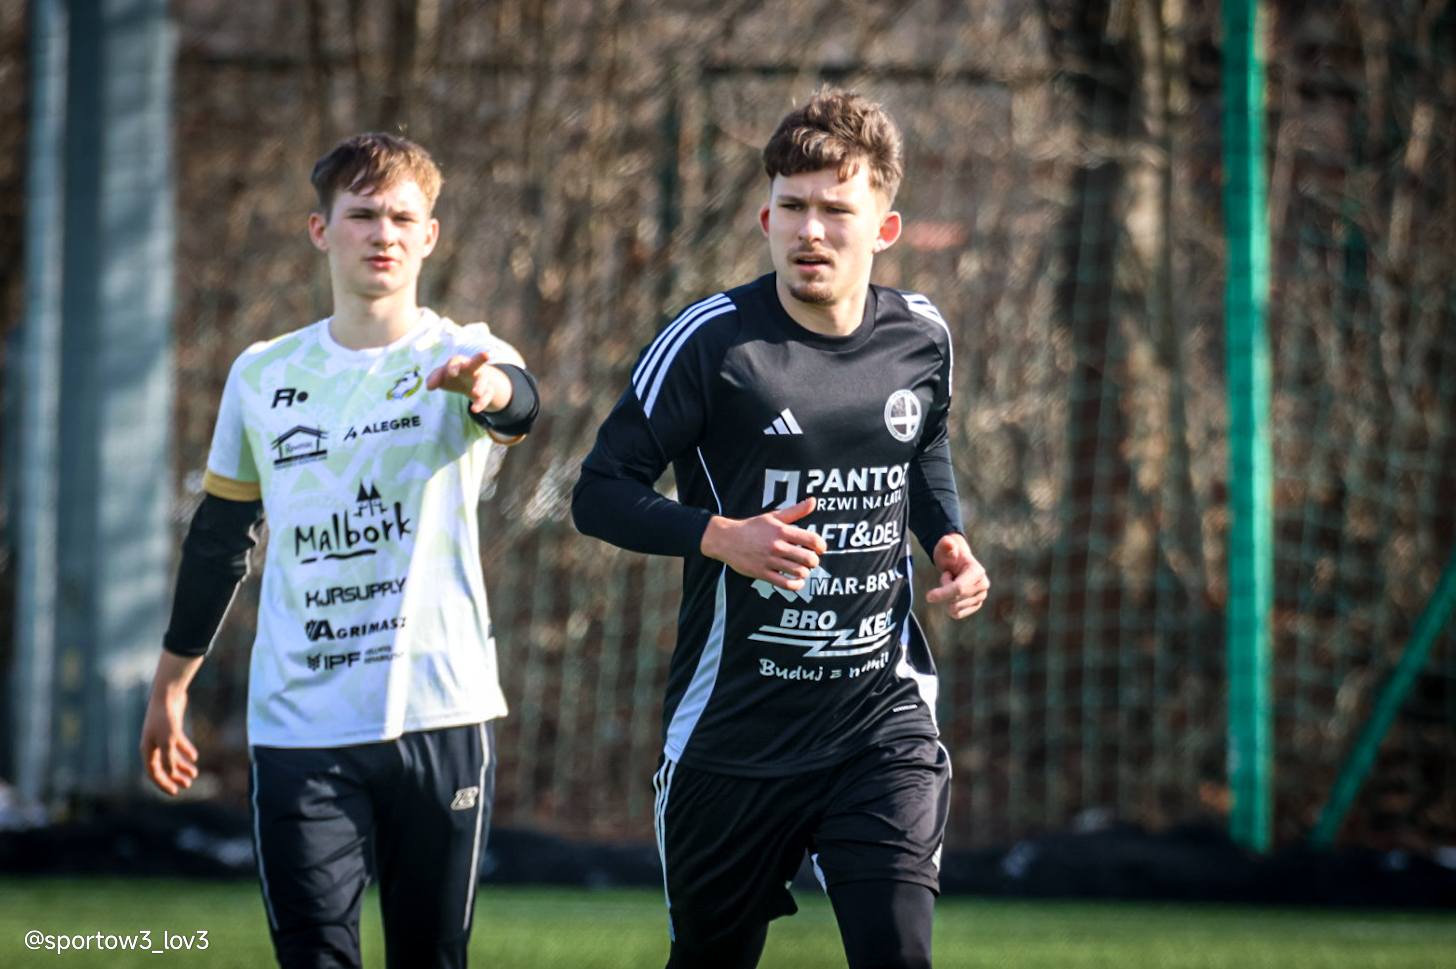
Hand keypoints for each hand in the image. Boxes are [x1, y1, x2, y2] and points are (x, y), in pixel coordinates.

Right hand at [139, 682, 198, 795]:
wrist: (168, 695)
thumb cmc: (165, 718)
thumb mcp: (168, 740)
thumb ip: (169, 758)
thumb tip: (170, 773)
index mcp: (147, 750)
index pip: (153, 772)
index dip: (164, 783)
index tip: (175, 792)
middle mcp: (152, 745)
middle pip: (163, 766)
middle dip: (175, 776)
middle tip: (188, 784)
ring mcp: (161, 736)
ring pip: (171, 756)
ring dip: (182, 766)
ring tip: (194, 773)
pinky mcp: (171, 729)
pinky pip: (177, 744)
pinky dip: (185, 751)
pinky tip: (194, 757)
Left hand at [425, 351, 512, 413]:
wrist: (471, 382)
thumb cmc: (453, 375)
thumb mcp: (442, 376)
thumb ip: (433, 378)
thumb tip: (428, 387)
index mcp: (460, 362)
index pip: (456, 361)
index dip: (453, 367)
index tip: (451, 374)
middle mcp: (473, 368)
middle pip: (477, 361)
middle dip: (480, 358)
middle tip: (486, 355)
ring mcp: (482, 378)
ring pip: (483, 380)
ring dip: (480, 386)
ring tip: (475, 393)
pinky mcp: (488, 390)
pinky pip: (487, 396)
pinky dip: (481, 402)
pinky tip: (474, 409)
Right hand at [700, 498, 828, 590]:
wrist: (726, 539)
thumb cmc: (752, 527)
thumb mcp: (773, 516)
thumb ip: (795, 511)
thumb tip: (813, 501)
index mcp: (782, 530)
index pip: (811, 540)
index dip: (821, 546)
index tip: (820, 549)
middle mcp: (777, 546)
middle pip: (808, 559)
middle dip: (814, 561)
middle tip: (810, 560)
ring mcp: (769, 561)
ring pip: (798, 572)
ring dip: (804, 572)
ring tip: (802, 569)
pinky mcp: (762, 573)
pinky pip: (785, 584)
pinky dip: (795, 585)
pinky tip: (796, 581)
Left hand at [926, 533, 988, 618]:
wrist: (956, 562)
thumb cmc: (949, 554)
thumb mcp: (945, 547)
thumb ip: (946, 544)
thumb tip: (948, 542)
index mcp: (977, 571)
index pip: (959, 588)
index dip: (943, 593)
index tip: (928, 596)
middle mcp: (983, 585)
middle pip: (956, 599)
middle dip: (944, 591)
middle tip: (947, 576)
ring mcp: (981, 596)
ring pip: (955, 608)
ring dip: (947, 597)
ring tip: (951, 583)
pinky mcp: (976, 605)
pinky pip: (958, 614)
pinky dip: (950, 605)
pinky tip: (952, 594)